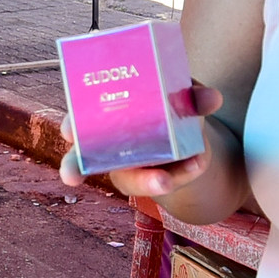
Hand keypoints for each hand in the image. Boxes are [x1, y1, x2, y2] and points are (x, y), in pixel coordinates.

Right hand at [59, 83, 222, 195]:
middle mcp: (107, 145)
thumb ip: (191, 96)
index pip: (77, 118)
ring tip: (164, 181)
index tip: (68, 131)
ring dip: (144, 182)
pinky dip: (183, 172)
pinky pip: (164, 180)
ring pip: (127, 180)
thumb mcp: (179, 95)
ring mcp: (128, 168)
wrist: (191, 137)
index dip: (69, 124)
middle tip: (71, 177)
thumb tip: (210, 98)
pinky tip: (198, 163)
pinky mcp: (153, 181)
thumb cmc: (170, 105)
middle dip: (75, 166)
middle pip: (81, 159)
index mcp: (104, 114)